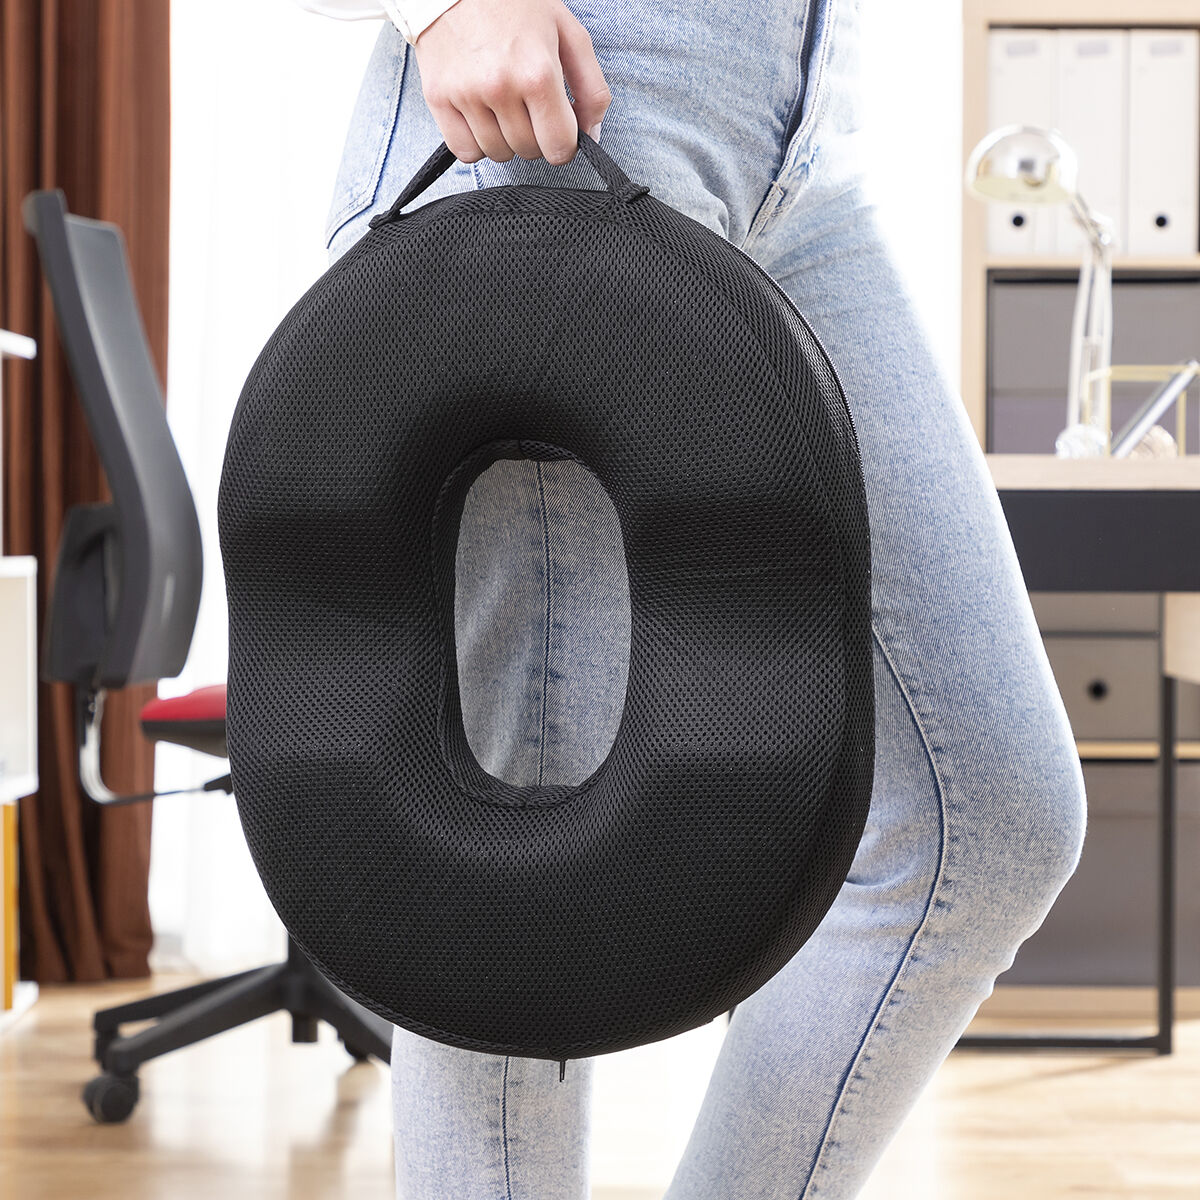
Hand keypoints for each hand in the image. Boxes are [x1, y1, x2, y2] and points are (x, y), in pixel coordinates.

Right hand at [413, 0, 610, 165]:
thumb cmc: (514, 4)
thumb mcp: (567, 32)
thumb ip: (591, 87)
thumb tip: (591, 134)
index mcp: (537, 73)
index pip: (559, 147)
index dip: (564, 144)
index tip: (558, 130)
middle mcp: (500, 87)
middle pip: (529, 151)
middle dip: (536, 137)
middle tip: (529, 108)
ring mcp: (466, 95)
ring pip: (498, 154)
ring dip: (506, 139)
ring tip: (503, 105)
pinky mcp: (438, 98)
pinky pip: (466, 152)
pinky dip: (476, 143)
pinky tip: (481, 117)